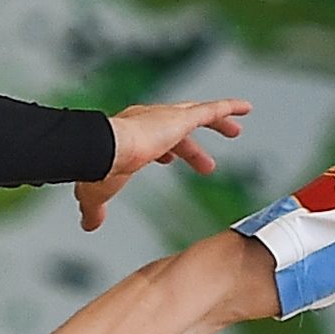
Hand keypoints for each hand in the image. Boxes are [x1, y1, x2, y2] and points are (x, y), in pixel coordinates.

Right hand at [82, 98, 251, 232]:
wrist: (103, 151)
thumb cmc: (97, 169)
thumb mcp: (96, 194)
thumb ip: (95, 209)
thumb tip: (89, 225)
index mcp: (129, 135)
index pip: (152, 143)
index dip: (164, 152)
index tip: (169, 160)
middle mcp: (148, 120)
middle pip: (177, 132)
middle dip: (191, 150)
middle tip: (207, 166)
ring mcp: (166, 117)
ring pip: (198, 115)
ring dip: (217, 122)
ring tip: (235, 132)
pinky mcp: (180, 118)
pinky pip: (211, 110)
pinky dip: (229, 108)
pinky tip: (246, 109)